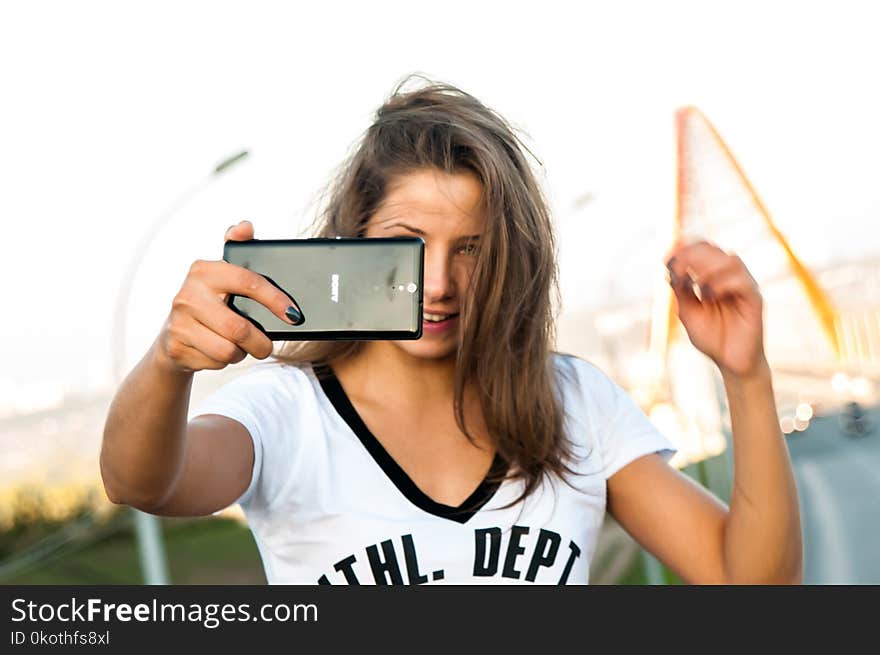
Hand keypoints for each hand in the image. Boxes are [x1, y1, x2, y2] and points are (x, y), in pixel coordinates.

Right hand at [155, 220, 297, 373]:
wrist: (173, 337)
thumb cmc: (209, 303)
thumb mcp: (222, 276)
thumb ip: (237, 249)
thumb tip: (246, 226)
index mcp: (204, 271)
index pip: (248, 282)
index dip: (275, 299)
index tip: (293, 314)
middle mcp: (188, 295)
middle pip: (239, 327)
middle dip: (261, 342)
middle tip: (267, 345)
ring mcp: (180, 322)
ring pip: (229, 349)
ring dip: (242, 353)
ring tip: (239, 346)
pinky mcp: (177, 347)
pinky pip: (216, 361)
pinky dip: (225, 361)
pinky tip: (218, 351)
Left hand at [665, 239, 766, 378]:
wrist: (730, 363)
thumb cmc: (712, 338)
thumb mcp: (688, 311)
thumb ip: (681, 289)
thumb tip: (670, 265)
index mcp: (716, 277)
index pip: (704, 249)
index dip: (686, 248)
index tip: (668, 258)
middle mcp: (732, 277)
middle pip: (716, 251)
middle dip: (693, 256)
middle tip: (678, 269)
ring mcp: (745, 287)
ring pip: (732, 260)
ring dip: (708, 267)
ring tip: (695, 283)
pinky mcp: (755, 301)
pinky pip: (743, 282)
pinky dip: (723, 283)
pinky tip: (710, 295)